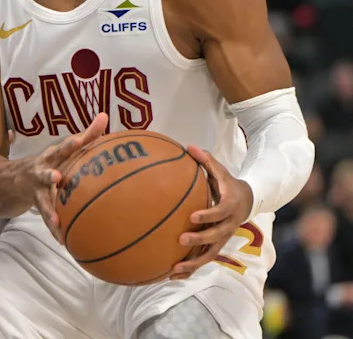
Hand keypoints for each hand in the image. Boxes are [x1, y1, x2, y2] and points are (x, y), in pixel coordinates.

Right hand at [25, 112, 107, 241]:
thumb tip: (105, 116)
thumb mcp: (65, 148)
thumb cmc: (51, 161)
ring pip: (43, 201)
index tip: (80, 140)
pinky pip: (47, 218)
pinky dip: (55, 229)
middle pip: (45, 172)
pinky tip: (64, 241)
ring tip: (57, 222)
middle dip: (48, 175)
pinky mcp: (38, 204)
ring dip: (49, 211)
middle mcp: (41, 171)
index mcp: (52, 156)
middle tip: (56, 178)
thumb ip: (87, 134)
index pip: (64, 147)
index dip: (71, 143)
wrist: (14, 179)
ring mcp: (37, 189)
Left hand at [169, 145, 253, 279]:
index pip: (219, 212)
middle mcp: (228, 226)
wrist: (248, 201)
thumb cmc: (228, 183)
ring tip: (174, 269)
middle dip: (199, 239)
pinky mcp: (216, 246)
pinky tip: (171, 275)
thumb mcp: (221, 171)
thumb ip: (206, 160)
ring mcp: (223, 238)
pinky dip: (190, 269)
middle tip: (181, 239)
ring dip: (193, 263)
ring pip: (210, 255)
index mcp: (229, 206)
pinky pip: (203, 260)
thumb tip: (188, 146)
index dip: (208, 215)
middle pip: (215, 236)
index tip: (192, 216)